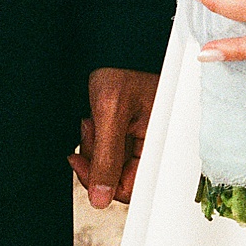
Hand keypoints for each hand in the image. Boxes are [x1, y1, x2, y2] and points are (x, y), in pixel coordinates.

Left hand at [72, 67, 158, 207]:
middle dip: (97, 159)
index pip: (134, 187)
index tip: (81, 160)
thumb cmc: (122, 69)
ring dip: (94, 147)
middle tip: (89, 129)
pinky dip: (97, 140)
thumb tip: (99, 200)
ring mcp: (144, 142)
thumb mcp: (111, 111)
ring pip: (111, 166)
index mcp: (164, 144)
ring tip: (92, 120)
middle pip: (119, 178)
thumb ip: (106, 158)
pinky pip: (110, 152)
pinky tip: (94, 120)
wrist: (117, 46)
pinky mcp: (134, 136)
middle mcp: (156, 147)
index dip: (104, 181)